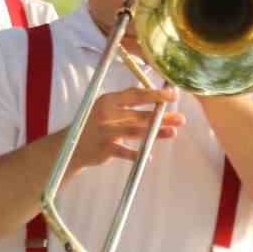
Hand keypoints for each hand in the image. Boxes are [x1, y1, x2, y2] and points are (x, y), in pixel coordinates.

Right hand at [65, 86, 184, 176]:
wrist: (71, 145)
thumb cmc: (95, 126)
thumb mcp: (106, 110)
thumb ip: (126, 105)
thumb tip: (154, 96)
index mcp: (108, 100)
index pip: (135, 95)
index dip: (155, 94)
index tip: (173, 94)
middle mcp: (106, 114)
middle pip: (139, 114)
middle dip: (161, 116)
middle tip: (181, 118)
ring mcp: (105, 131)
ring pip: (135, 131)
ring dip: (155, 133)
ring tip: (173, 133)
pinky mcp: (104, 148)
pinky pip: (124, 152)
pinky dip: (137, 155)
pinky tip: (150, 157)